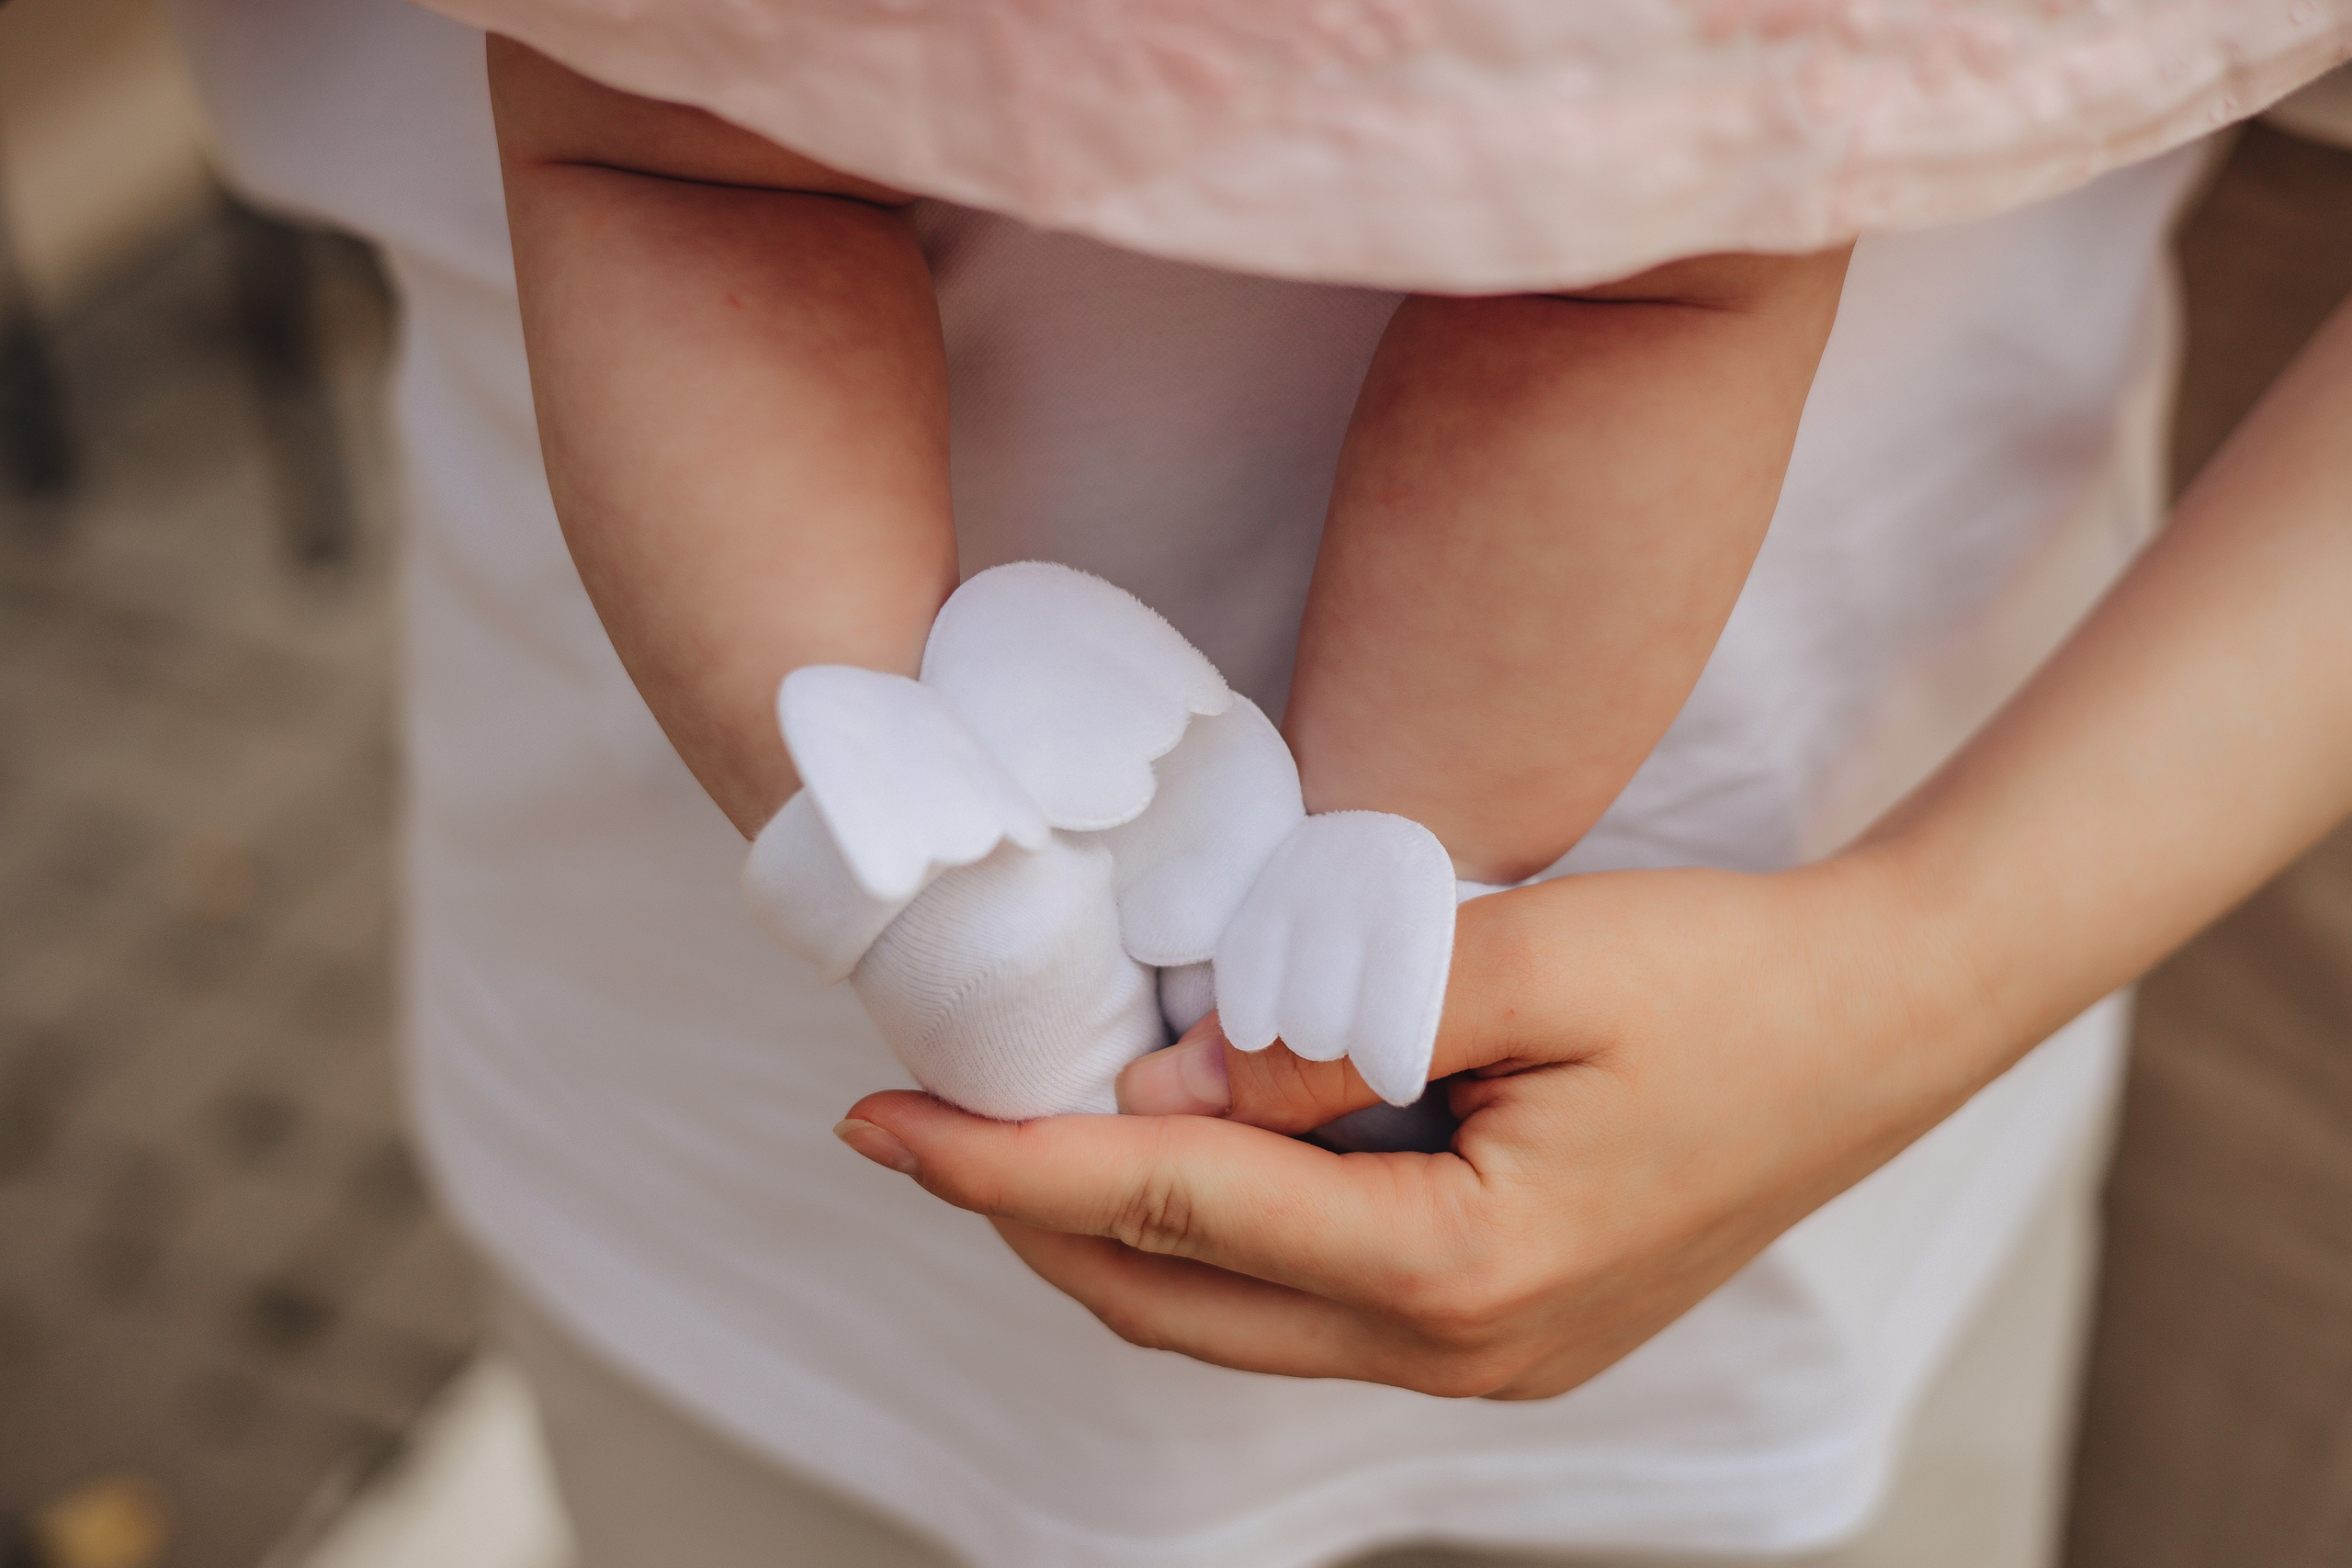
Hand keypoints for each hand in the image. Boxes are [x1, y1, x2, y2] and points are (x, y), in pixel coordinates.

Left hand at [834, 857, 2002, 1397]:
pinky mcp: (1507, 1329)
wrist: (1888, 1023)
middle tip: (919, 1128)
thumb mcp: (1524, 961)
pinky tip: (1172, 1165)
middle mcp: (1462, 1354)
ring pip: (1233, 1325)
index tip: (880, 1122)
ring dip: (1111, 1241)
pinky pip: (1307, 1310)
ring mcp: (1489, 1361)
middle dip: (1029, 1222)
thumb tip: (1165, 1095)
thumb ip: (1327, 1029)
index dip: (1007, 1168)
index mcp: (1461, 1269)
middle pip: (1177, 1306)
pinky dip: (1211, 1244)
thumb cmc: (1727, 974)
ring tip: (1016, 1141)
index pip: (1171, 1217)